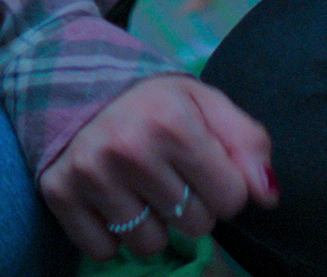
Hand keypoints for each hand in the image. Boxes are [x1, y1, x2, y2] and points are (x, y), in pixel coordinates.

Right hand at [35, 74, 275, 264]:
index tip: (201, 167)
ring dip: (151, 224)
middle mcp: (129, 149)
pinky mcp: (59, 193)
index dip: (223, 185)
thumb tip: (268, 195)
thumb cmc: (149, 98)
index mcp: (173, 122)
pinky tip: (109, 201)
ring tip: (138, 188)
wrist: (69, 75)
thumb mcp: (204, 102)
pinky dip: (110, 235)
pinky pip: (103, 250)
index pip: (232, 199)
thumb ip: (247, 143)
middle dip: (190, 205)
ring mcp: (90, 173)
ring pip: (150, 244)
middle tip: (167, 174)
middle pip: (195, 226)